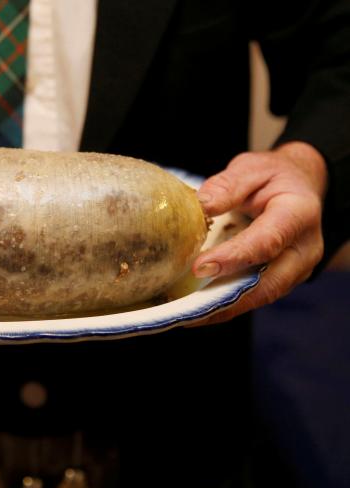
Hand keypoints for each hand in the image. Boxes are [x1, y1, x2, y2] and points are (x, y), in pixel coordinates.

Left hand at [190, 141, 326, 324]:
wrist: (297, 188)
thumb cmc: (272, 177)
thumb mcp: (251, 169)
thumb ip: (227, 186)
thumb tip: (200, 206)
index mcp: (298, 215)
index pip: (267, 242)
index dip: (233, 258)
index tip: (200, 266)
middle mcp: (303, 250)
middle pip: (268, 283)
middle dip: (227, 298)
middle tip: (188, 307)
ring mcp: (295, 270)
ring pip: (260, 297)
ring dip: (223, 308)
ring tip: (186, 315)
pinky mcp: (280, 280)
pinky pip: (253, 296)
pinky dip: (225, 305)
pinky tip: (196, 309)